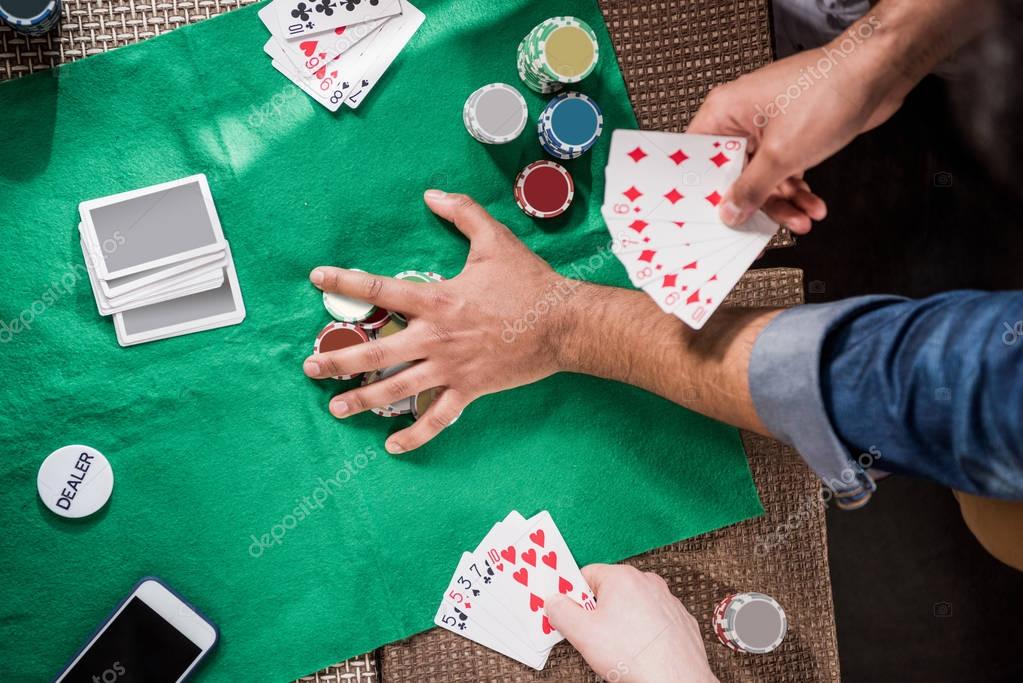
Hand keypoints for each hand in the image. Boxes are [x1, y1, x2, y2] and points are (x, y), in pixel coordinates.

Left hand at [303, 190, 570, 453]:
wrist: (562, 324)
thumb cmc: (529, 281)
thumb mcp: (495, 239)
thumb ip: (462, 212)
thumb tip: (431, 194)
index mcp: (437, 299)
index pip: (380, 290)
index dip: (345, 282)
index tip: (317, 278)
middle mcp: (436, 337)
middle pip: (376, 352)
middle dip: (339, 360)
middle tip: (310, 367)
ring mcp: (451, 367)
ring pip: (398, 390)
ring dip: (363, 401)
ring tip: (335, 408)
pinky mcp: (469, 390)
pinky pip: (437, 418)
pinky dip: (415, 435)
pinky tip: (391, 447)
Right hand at [546, 564, 716, 682]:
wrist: (675, 680)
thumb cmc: (636, 656)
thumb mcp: (582, 634)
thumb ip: (561, 612)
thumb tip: (554, 602)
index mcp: (622, 577)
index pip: (586, 575)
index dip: (574, 596)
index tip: (570, 612)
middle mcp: (647, 582)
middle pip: (609, 590)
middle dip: (597, 611)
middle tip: (592, 635)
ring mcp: (667, 600)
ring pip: (632, 605)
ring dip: (621, 621)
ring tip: (618, 647)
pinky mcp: (679, 619)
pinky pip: (652, 619)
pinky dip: (643, 631)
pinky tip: (638, 650)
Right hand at [688, 39, 904, 232]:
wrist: (877, 73)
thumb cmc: (827, 92)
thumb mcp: (781, 154)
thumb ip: (751, 188)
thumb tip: (730, 210)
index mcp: (725, 112)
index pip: (698, 159)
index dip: (704, 192)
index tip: (712, 219)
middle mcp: (742, 118)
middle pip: (733, 174)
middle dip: (755, 204)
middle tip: (761, 231)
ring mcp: (767, 126)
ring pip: (763, 178)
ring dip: (784, 202)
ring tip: (802, 219)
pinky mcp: (791, 133)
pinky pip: (785, 171)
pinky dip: (799, 190)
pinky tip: (813, 206)